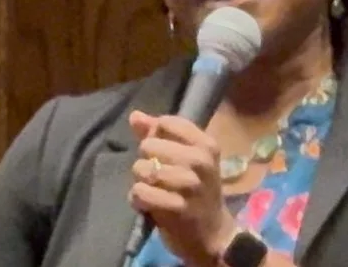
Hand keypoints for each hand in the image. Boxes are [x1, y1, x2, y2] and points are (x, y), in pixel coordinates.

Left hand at [128, 111, 237, 266]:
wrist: (213, 233)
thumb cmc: (198, 190)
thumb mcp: (188, 158)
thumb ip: (159, 134)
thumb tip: (134, 115)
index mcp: (206, 144)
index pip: (166, 123)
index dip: (154, 136)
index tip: (162, 151)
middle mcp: (200, 161)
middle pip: (149, 145)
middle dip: (146, 161)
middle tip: (157, 175)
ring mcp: (190, 185)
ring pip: (143, 169)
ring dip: (140, 181)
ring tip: (152, 189)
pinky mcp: (177, 208)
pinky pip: (140, 192)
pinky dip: (137, 198)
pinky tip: (147, 203)